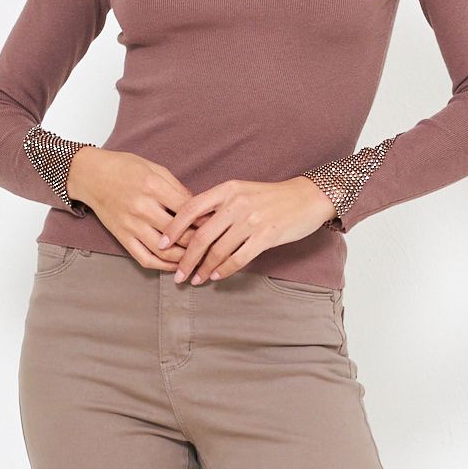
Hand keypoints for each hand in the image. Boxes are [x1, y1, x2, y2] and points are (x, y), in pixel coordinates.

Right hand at [67, 147, 211, 270]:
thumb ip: (177, 188)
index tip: (218, 224)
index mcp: (153, 187)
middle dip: (200, 242)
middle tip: (215, 246)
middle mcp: (142, 208)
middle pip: (179, 233)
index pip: (187, 209)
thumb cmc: (124, 168)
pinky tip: (175, 266)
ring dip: (184, 258)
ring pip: (164, 251)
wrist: (91, 175)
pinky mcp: (122, 237)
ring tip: (199, 260)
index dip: (205, 219)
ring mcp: (131, 225)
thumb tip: (199, 207)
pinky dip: (162, 266)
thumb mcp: (154, 168)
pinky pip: (144, 258)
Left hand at [156, 176, 338, 284]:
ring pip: (218, 250)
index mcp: (226, 189)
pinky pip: (238, 258)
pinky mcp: (266, 236)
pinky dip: (223, 270)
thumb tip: (191, 228)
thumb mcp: (241, 191)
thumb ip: (218, 206)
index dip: (173, 228)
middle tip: (177, 274)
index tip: (161, 244)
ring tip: (194, 279)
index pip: (191, 208)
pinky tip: (215, 276)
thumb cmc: (270, 197)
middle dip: (185, 258)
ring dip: (203, 268)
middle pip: (201, 236)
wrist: (306, 198)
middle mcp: (236, 204)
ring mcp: (251, 220)